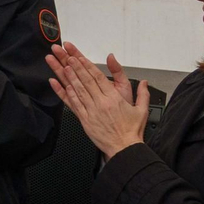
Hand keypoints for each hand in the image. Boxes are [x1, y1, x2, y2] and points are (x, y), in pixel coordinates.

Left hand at [46, 41, 149, 159]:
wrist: (125, 149)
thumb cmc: (132, 131)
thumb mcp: (142, 110)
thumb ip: (143, 94)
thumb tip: (145, 82)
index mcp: (114, 98)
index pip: (98, 77)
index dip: (87, 65)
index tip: (78, 56)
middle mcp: (101, 103)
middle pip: (86, 80)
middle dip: (75, 66)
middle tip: (65, 55)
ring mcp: (92, 111)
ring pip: (78, 90)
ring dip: (68, 77)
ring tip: (61, 65)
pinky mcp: (85, 120)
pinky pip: (73, 105)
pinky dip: (65, 94)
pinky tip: (59, 85)